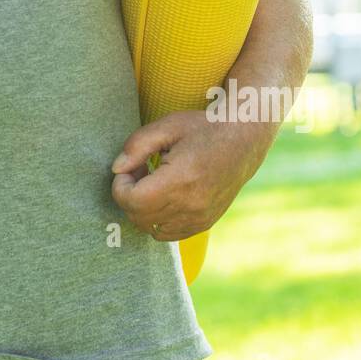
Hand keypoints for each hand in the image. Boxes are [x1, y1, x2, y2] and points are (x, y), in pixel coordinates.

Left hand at [110, 108, 265, 241]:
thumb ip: (137, 146)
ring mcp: (199, 218)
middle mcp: (191, 205)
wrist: (244, 140)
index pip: (132, 200)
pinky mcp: (204, 223)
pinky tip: (165, 195)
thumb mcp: (168, 126)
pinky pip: (168, 234)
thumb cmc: (203, 128)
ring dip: (142, 209)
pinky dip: (158, 219)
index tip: (130, 167)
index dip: (120, 185)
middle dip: (129, 195)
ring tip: (152, 183)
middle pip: (138, 216)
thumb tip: (116, 169)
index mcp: (181, 179)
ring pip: (150, 229)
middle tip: (140, 171)